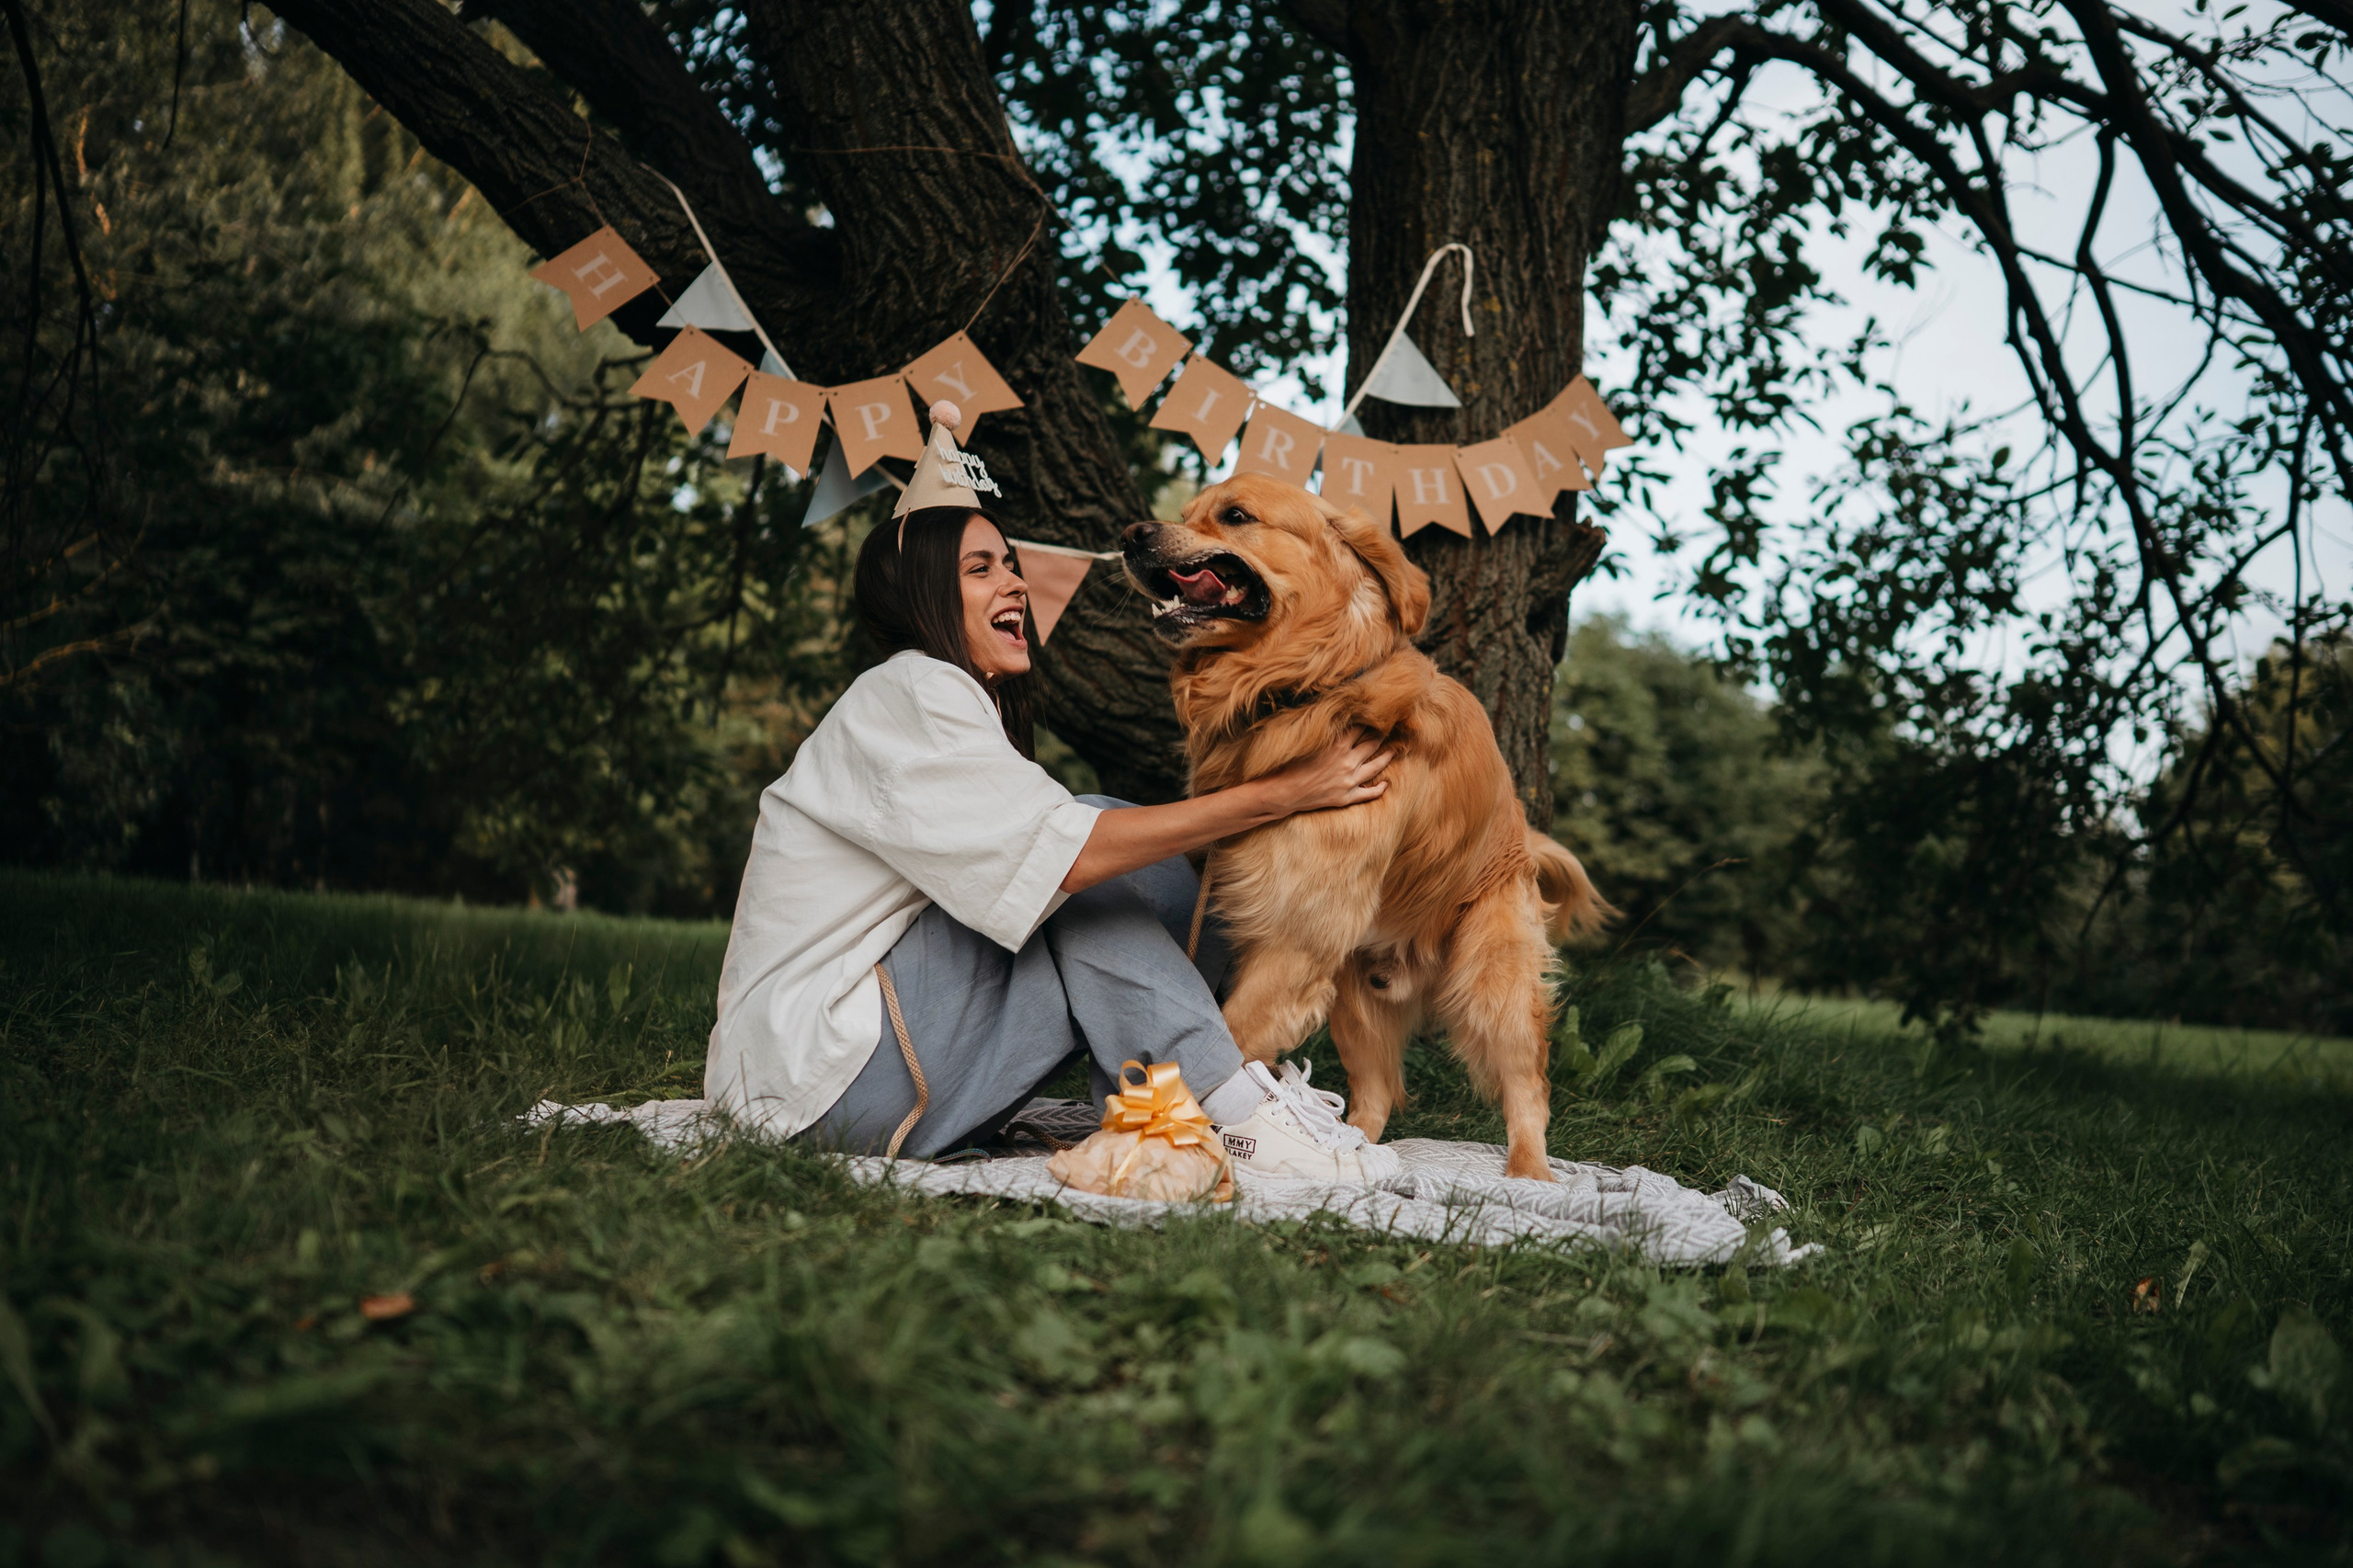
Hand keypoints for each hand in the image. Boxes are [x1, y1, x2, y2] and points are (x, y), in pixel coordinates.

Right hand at [1258, 729, 1392, 816]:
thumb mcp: (1309, 741)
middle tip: (1389, 729)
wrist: (1283, 792)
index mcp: (1338, 744)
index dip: (1369, 719)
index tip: (1376, 713)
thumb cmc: (1290, 763)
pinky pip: (1369, 793)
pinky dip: (1379, 789)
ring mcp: (1349, 781)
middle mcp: (1347, 761)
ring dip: (1386, 757)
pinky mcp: (1346, 797)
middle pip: (1372, 743)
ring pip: (1376, 766)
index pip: (1361, 726)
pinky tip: (1385, 784)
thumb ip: (1326, 731)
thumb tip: (1338, 716)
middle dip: (1381, 734)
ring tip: (1393, 751)